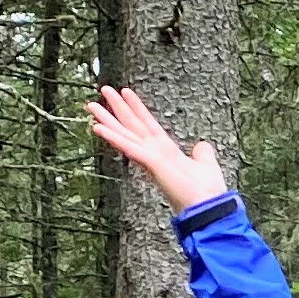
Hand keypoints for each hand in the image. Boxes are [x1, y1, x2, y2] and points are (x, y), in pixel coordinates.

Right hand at [88, 84, 229, 217]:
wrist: (207, 208)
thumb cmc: (206, 192)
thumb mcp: (205, 164)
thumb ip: (201, 153)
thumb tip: (202, 145)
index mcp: (166, 151)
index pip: (148, 124)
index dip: (137, 108)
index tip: (126, 92)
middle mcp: (154, 153)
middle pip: (132, 125)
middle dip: (117, 108)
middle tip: (103, 90)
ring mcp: (150, 158)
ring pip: (124, 134)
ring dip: (107, 119)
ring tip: (91, 105)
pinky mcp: (150, 163)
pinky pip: (129, 147)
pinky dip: (113, 137)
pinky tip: (97, 127)